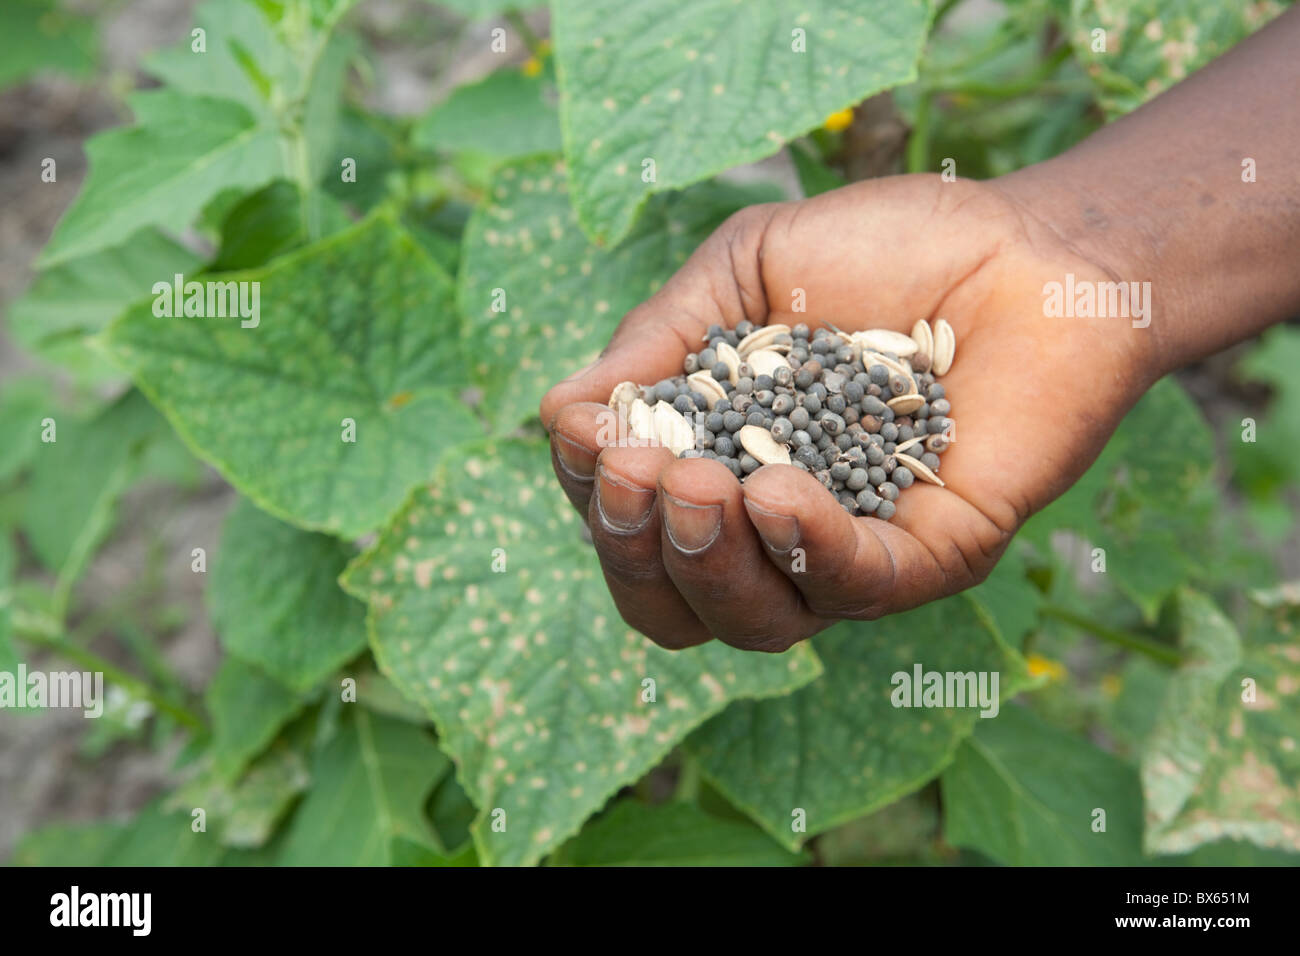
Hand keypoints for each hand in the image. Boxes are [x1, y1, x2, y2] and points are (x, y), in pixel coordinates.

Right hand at [540, 174, 1159, 651]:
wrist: (1029, 243)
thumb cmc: (887, 251)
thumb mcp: (744, 270)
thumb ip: (658, 339)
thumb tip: (559, 411)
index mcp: (723, 470)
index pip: (634, 528)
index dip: (594, 496)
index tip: (586, 430)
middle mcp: (778, 533)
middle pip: (679, 605)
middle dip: (637, 546)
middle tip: (640, 469)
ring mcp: (855, 553)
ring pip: (758, 621)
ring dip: (707, 562)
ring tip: (696, 481)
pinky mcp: (935, 554)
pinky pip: (859, 586)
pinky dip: (806, 546)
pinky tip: (775, 491)